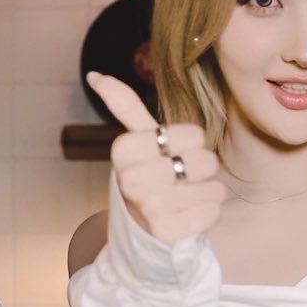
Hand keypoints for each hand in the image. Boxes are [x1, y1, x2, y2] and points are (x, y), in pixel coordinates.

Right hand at [86, 71, 226, 245]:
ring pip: (212, 187)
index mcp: (123, 150)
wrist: (139, 231)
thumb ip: (122, 105)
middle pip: (204, 160)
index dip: (192, 143)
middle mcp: (131, 179)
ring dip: (206, 192)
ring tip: (184, 198)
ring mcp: (148, 208)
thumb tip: (94, 74)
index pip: (193, 134)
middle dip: (201, 169)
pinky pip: (212, 212)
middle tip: (179, 179)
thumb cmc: (147, 176)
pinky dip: (208, 213)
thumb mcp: (136, 141)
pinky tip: (187, 216)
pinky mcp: (167, 232)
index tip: (171, 154)